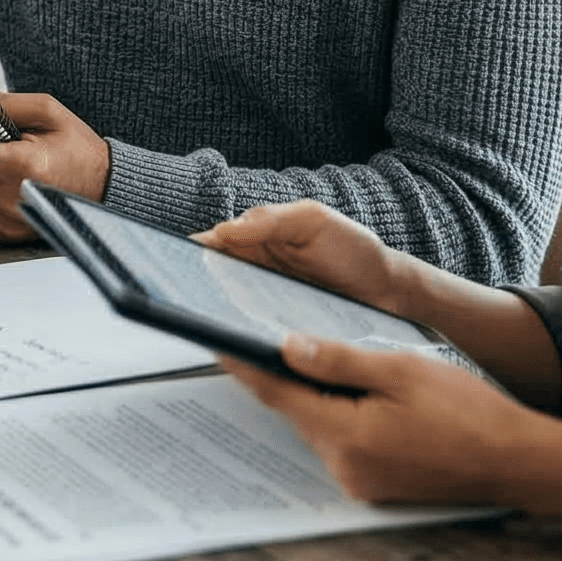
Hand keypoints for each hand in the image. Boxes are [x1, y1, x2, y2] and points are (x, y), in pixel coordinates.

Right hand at [194, 200, 422, 318]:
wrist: (391, 292)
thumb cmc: (355, 250)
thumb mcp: (315, 221)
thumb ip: (272, 220)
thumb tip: (225, 229)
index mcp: (254, 238)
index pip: (209, 243)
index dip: (186, 251)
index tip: (170, 261)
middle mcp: (252, 271)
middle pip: (209, 280)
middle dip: (193, 288)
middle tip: (184, 297)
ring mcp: (264, 302)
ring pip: (225, 309)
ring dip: (215, 314)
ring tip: (207, 320)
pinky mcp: (279, 330)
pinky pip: (251, 331)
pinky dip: (242, 334)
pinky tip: (239, 340)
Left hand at [219, 334, 561, 513]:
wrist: (516, 460)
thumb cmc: (468, 412)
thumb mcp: (401, 370)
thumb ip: (339, 359)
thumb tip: (286, 346)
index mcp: (345, 434)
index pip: (278, 393)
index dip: (245, 365)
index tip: (217, 341)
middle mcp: (343, 465)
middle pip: (295, 410)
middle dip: (282, 375)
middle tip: (259, 334)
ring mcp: (358, 480)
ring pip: (317, 424)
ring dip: (313, 394)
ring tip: (307, 353)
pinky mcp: (374, 483)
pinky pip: (341, 441)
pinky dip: (337, 413)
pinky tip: (348, 389)